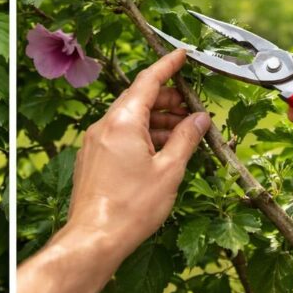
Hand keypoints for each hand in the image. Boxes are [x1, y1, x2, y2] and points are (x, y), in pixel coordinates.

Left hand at [67, 49, 210, 261]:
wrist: (94, 238)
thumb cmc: (132, 207)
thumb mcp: (169, 171)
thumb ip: (186, 139)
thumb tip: (200, 118)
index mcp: (122, 121)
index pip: (148, 81)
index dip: (167, 65)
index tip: (182, 54)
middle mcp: (103, 125)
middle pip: (139, 100)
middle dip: (168, 100)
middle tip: (194, 108)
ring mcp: (94, 142)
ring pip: (130, 120)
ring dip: (157, 122)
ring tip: (183, 134)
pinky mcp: (92, 159)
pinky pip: (119, 137)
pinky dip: (142, 137)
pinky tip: (161, 152)